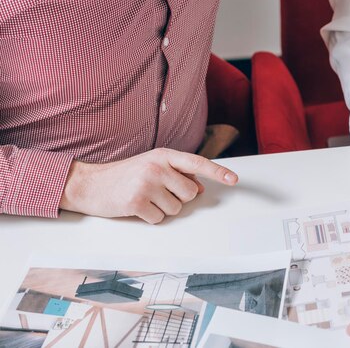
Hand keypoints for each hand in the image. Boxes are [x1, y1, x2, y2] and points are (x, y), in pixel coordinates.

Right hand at [60, 147, 237, 223]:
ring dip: (162, 209)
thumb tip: (199, 187)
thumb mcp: (153, 166)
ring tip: (145, 198)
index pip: (197, 163)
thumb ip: (177, 173)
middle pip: (189, 193)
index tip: (234, 180)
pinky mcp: (136, 201)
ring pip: (175, 208)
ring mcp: (147, 183)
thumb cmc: (125, 175)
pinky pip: (159, 219)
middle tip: (158, 193)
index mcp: (164, 155)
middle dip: (177, 198)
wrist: (90, 183)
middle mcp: (157, 166)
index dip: (218, 172)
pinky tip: (137, 207)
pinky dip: (150, 218)